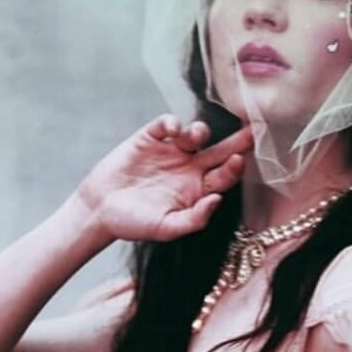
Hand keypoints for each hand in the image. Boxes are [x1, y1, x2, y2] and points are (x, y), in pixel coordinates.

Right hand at [77, 114, 253, 245]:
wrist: (100, 210)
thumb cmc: (134, 224)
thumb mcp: (166, 228)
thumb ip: (194, 219)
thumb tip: (217, 200)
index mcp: (197, 191)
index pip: (224, 177)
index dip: (234, 168)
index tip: (240, 160)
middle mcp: (189, 169)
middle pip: (220, 152)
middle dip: (236, 141)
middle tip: (252, 129)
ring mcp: (171, 152)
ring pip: (195, 135)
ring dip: (200, 132)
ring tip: (196, 136)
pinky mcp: (150, 138)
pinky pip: (167, 124)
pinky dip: (172, 123)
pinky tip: (172, 130)